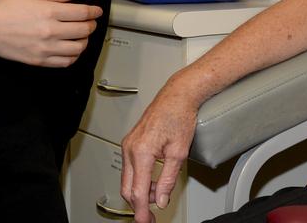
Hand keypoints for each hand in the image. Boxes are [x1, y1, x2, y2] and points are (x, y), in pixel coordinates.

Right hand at [0, 0, 101, 66]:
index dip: (93, 12)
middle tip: (90, 22)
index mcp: (48, 11)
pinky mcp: (39, 61)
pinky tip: (72, 49)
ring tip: (82, 35)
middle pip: (83, 30)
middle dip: (91, 25)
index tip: (97, 11)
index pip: (81, 13)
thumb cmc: (4, 8)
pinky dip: (74, 56)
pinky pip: (65, 62)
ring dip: (85, 41)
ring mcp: (45, 48)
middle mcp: (49, 31)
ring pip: (78, 48)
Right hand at [121, 84, 199, 222]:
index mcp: (142, 152)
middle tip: (151, 214)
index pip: (138, 191)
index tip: (145, 220)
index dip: (141, 211)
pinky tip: (152, 181)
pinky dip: (139, 178)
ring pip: (128, 179)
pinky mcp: (131, 142)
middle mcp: (130, 148)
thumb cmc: (179, 117)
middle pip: (128, 188)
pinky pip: (130, 167)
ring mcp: (128, 144)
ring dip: (140, 191)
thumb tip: (161, 199)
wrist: (176, 97)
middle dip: (139, 204)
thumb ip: (167, 180)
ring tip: (157, 194)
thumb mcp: (179, 152)